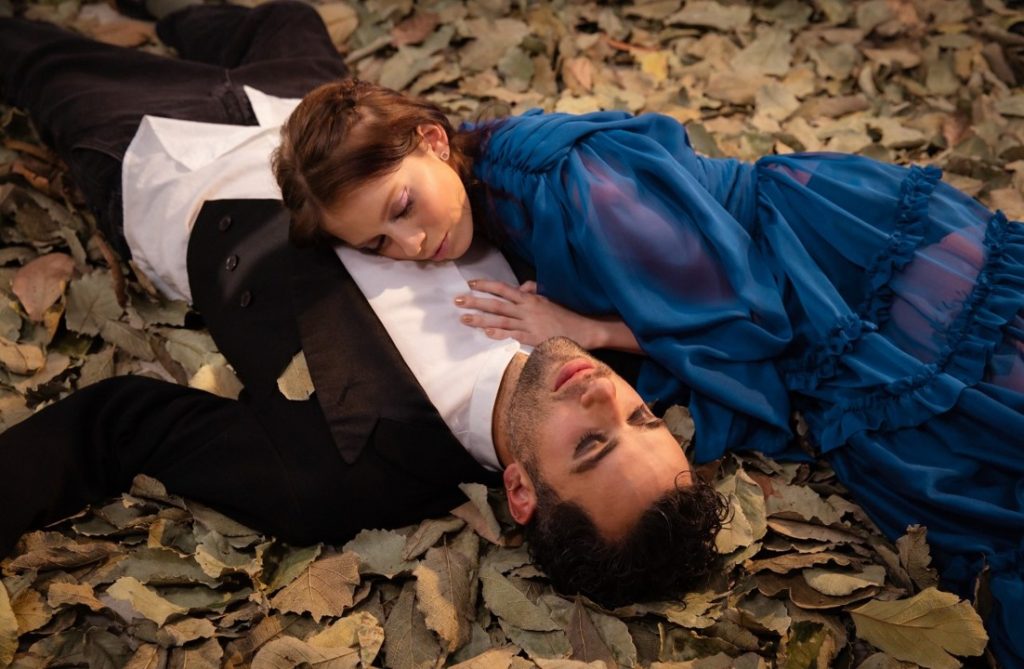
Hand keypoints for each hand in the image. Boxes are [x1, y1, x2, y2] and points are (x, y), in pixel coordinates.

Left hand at [455, 280, 641, 352]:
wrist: (583, 330)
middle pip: (497, 303)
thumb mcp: (548, 300)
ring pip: (500, 319)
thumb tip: (522, 287)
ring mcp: (529, 323)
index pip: (504, 289)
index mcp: (530, 298)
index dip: (486, 285)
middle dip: (476, 301)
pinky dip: (499, 333)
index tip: (470, 284)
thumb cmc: (564, 316)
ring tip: (464, 318)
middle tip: (457, 300)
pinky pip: (513, 334)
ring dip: (481, 319)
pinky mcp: (534, 337)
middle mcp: (527, 308)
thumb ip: (533, 293)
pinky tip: (486, 333)